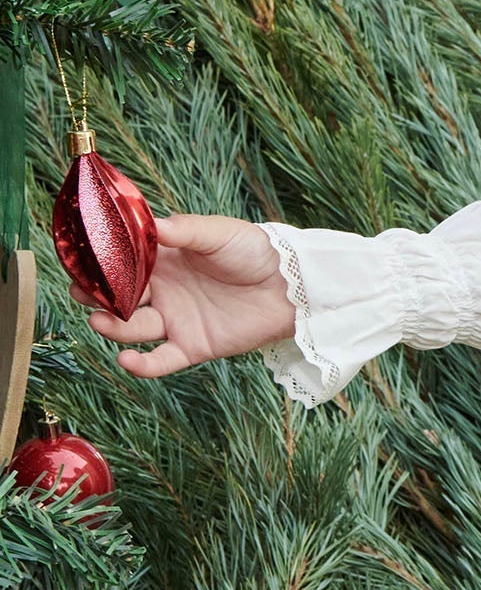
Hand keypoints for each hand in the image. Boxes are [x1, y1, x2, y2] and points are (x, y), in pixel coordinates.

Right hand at [67, 212, 296, 379]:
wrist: (291, 286)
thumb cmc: (256, 252)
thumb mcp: (219, 233)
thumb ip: (185, 230)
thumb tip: (151, 224)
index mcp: (165, 260)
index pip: (123, 263)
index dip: (101, 265)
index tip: (79, 263)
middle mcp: (164, 291)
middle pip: (119, 298)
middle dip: (96, 297)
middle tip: (82, 293)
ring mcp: (176, 320)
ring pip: (132, 328)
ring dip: (112, 326)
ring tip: (101, 319)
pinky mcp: (192, 346)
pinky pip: (160, 361)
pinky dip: (141, 366)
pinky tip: (127, 359)